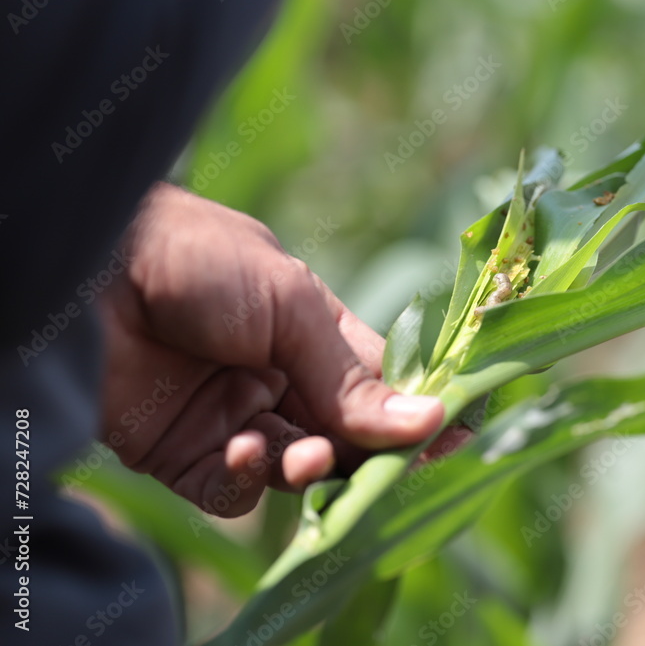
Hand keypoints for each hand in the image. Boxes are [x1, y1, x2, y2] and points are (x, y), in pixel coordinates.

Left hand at [98, 183, 443, 516]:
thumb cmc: (200, 259)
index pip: (380, 387)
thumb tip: (431, 422)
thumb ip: (351, 376)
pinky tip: (248, 450)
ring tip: (303, 454)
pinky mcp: (184, 456)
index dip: (414, 413)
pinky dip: (250, 483)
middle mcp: (281, 382)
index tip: (450, 434)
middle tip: (379, 460)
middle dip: (364, 452)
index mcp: (314, 336)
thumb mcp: (291, 306)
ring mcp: (235, 420)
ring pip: (296, 471)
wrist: (86, 267)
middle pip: (345, 438)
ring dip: (310, 470)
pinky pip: (235, 492)